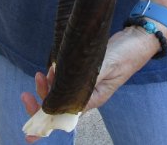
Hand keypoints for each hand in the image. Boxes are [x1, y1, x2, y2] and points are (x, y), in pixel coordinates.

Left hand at [21, 27, 158, 141]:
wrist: (137, 38)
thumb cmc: (126, 54)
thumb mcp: (107, 66)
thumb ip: (87, 79)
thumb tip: (64, 93)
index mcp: (93, 98)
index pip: (65, 115)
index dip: (46, 120)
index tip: (30, 127)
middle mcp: (87, 92)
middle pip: (59, 105)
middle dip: (41, 101)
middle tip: (29, 91)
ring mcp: (86, 80)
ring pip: (61, 90)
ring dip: (47, 86)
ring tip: (41, 74)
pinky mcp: (84, 69)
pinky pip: (66, 76)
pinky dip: (55, 75)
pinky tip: (51, 68)